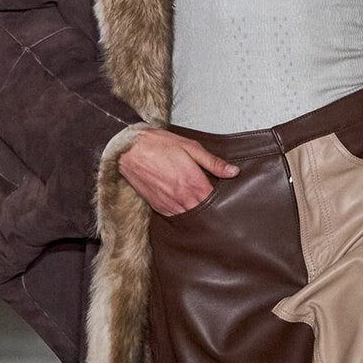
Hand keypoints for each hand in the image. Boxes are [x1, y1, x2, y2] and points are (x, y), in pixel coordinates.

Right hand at [118, 129, 238, 216]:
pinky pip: (176, 217)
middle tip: (219, 204)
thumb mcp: (191, 147)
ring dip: (198, 212)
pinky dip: (183, 213)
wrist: (129, 150)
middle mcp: (182, 198)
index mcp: (194, 183)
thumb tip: (234, 172)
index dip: (225, 201)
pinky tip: (186, 204)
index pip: (216, 202)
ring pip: (191, 218)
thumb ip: (214, 162)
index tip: (229, 198)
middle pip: (205, 213)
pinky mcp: (159, 208)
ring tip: (203, 204)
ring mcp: (170, 205)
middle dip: (213, 210)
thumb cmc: (159, 145)